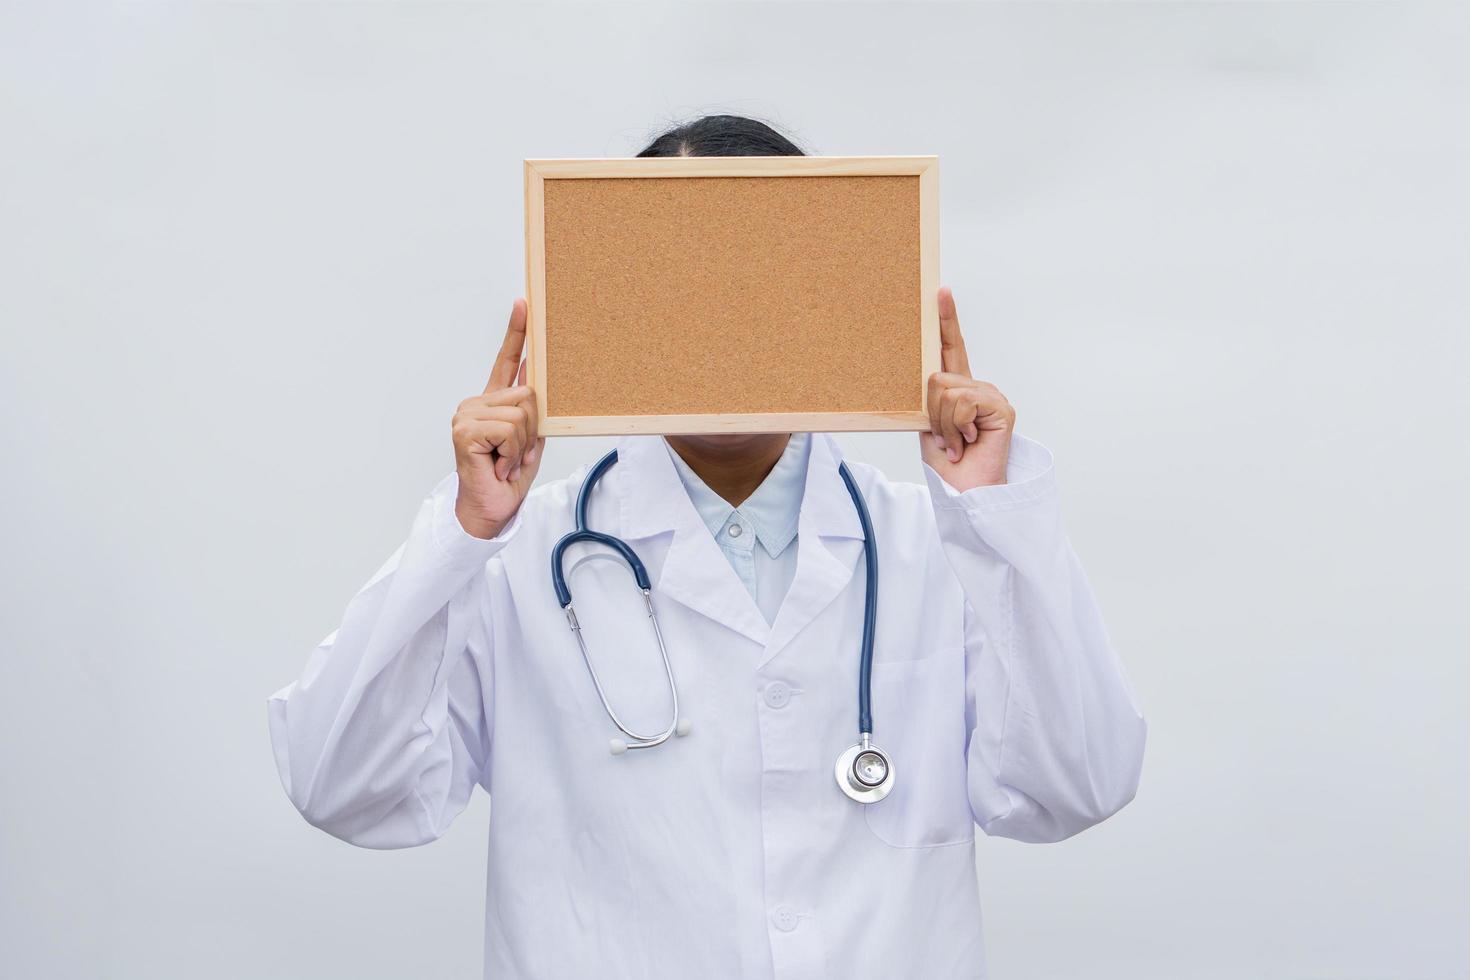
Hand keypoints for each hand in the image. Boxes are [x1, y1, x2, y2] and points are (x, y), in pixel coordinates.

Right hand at [451, 298, 544, 538]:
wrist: (490, 509)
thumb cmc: (507, 477)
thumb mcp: (530, 439)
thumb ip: (534, 411)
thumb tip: (537, 380)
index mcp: (493, 402)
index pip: (506, 361)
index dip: (517, 333)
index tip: (524, 304)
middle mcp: (476, 403)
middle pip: (527, 393)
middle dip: (532, 429)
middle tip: (515, 453)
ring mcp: (467, 414)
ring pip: (520, 412)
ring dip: (522, 444)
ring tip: (506, 460)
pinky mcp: (464, 429)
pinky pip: (509, 427)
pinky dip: (512, 451)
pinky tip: (498, 464)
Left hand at [920, 285, 1015, 490]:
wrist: (966, 492)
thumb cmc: (948, 463)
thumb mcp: (929, 425)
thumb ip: (929, 398)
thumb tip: (930, 374)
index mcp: (959, 388)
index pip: (951, 348)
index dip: (946, 321)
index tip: (941, 291)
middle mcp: (977, 387)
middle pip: (936, 377)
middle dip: (930, 413)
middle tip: (942, 437)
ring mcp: (991, 396)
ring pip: (946, 390)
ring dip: (942, 424)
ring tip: (956, 443)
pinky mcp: (1001, 408)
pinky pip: (962, 402)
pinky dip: (956, 428)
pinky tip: (968, 443)